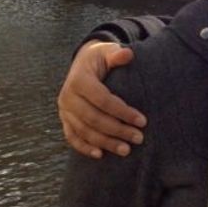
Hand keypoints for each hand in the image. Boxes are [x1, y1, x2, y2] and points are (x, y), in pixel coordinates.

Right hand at [57, 42, 144, 157]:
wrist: (83, 64)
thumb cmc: (100, 59)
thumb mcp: (108, 52)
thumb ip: (117, 54)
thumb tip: (127, 54)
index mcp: (79, 79)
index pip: (103, 100)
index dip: (123, 111)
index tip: (142, 121)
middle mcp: (68, 96)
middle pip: (94, 118)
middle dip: (117, 130)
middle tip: (138, 138)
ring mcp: (64, 110)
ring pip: (84, 131)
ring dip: (105, 142)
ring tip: (126, 150)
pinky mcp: (64, 120)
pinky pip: (72, 137)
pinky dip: (84, 148)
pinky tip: (100, 155)